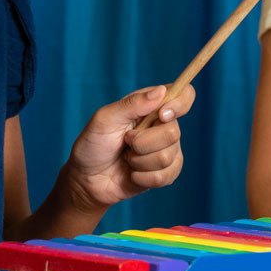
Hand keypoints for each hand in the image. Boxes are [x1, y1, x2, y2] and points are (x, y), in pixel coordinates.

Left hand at [64, 84, 194, 210]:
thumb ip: (132, 104)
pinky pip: (166, 176)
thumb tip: (160, 91)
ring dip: (139, 161)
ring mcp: (166, 149)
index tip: (161, 115)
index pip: (184, 95)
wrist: (87, 179)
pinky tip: (132, 174)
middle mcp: (163, 125)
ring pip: (167, 156)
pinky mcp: (165, 172)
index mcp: (151, 106)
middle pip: (173, 132)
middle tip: (125, 142)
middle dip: (142, 143)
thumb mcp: (105, 119)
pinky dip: (143, 177)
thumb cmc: (93, 145)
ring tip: (126, 158)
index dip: (180, 103)